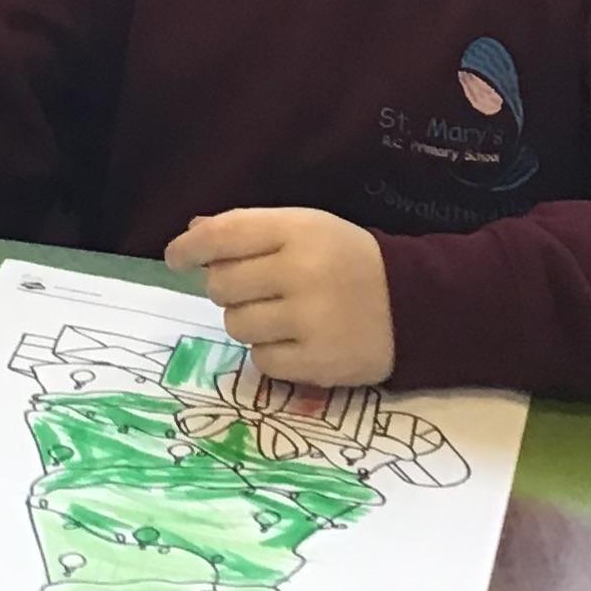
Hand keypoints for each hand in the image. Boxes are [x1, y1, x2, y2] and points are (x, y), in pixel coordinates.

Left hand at [164, 207, 394, 386]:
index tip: (175, 257)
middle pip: (221, 285)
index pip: (223, 235)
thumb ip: (250, 229)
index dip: (190, 247)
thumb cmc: (348, 260)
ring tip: (280, 314)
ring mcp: (311, 320)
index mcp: (298, 229)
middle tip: (254, 288)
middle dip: (227, 287)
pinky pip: (261, 361)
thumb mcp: (306, 228)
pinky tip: (295, 339)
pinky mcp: (319, 362)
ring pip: (236, 325)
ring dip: (247, 321)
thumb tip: (192, 232)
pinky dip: (269, 353)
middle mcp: (302, 272)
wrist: (415, 305)